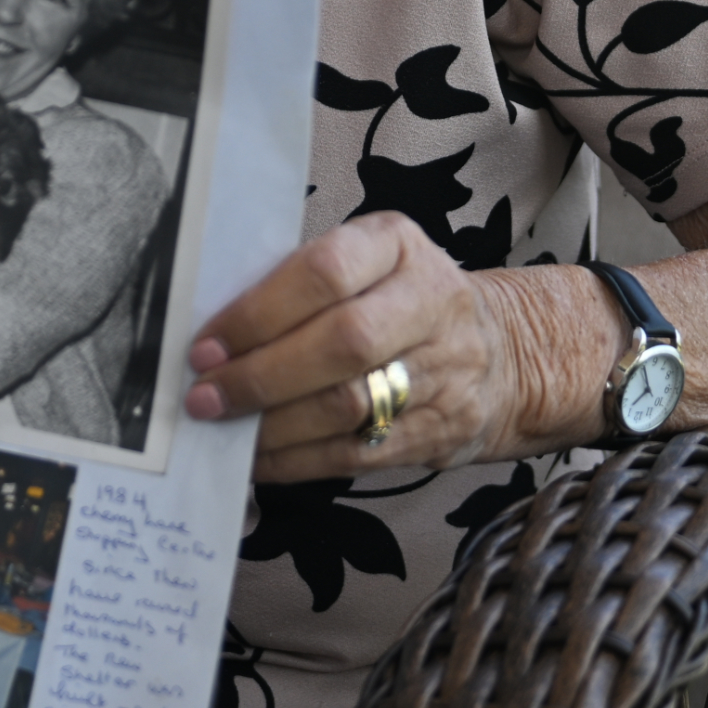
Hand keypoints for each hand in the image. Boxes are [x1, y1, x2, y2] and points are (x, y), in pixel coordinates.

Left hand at [180, 214, 618, 483]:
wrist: (502, 354)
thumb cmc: (400, 300)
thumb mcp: (368, 262)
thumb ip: (301, 284)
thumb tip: (214, 336)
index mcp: (399, 246)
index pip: (327, 272)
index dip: (260, 312)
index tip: (206, 344)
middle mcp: (430, 303)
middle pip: (342, 344)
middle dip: (261, 375)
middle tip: (205, 395)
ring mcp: (443, 371)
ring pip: (349, 405)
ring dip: (273, 424)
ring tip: (223, 427)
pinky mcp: (439, 431)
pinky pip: (356, 453)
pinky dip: (296, 461)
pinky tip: (257, 457)